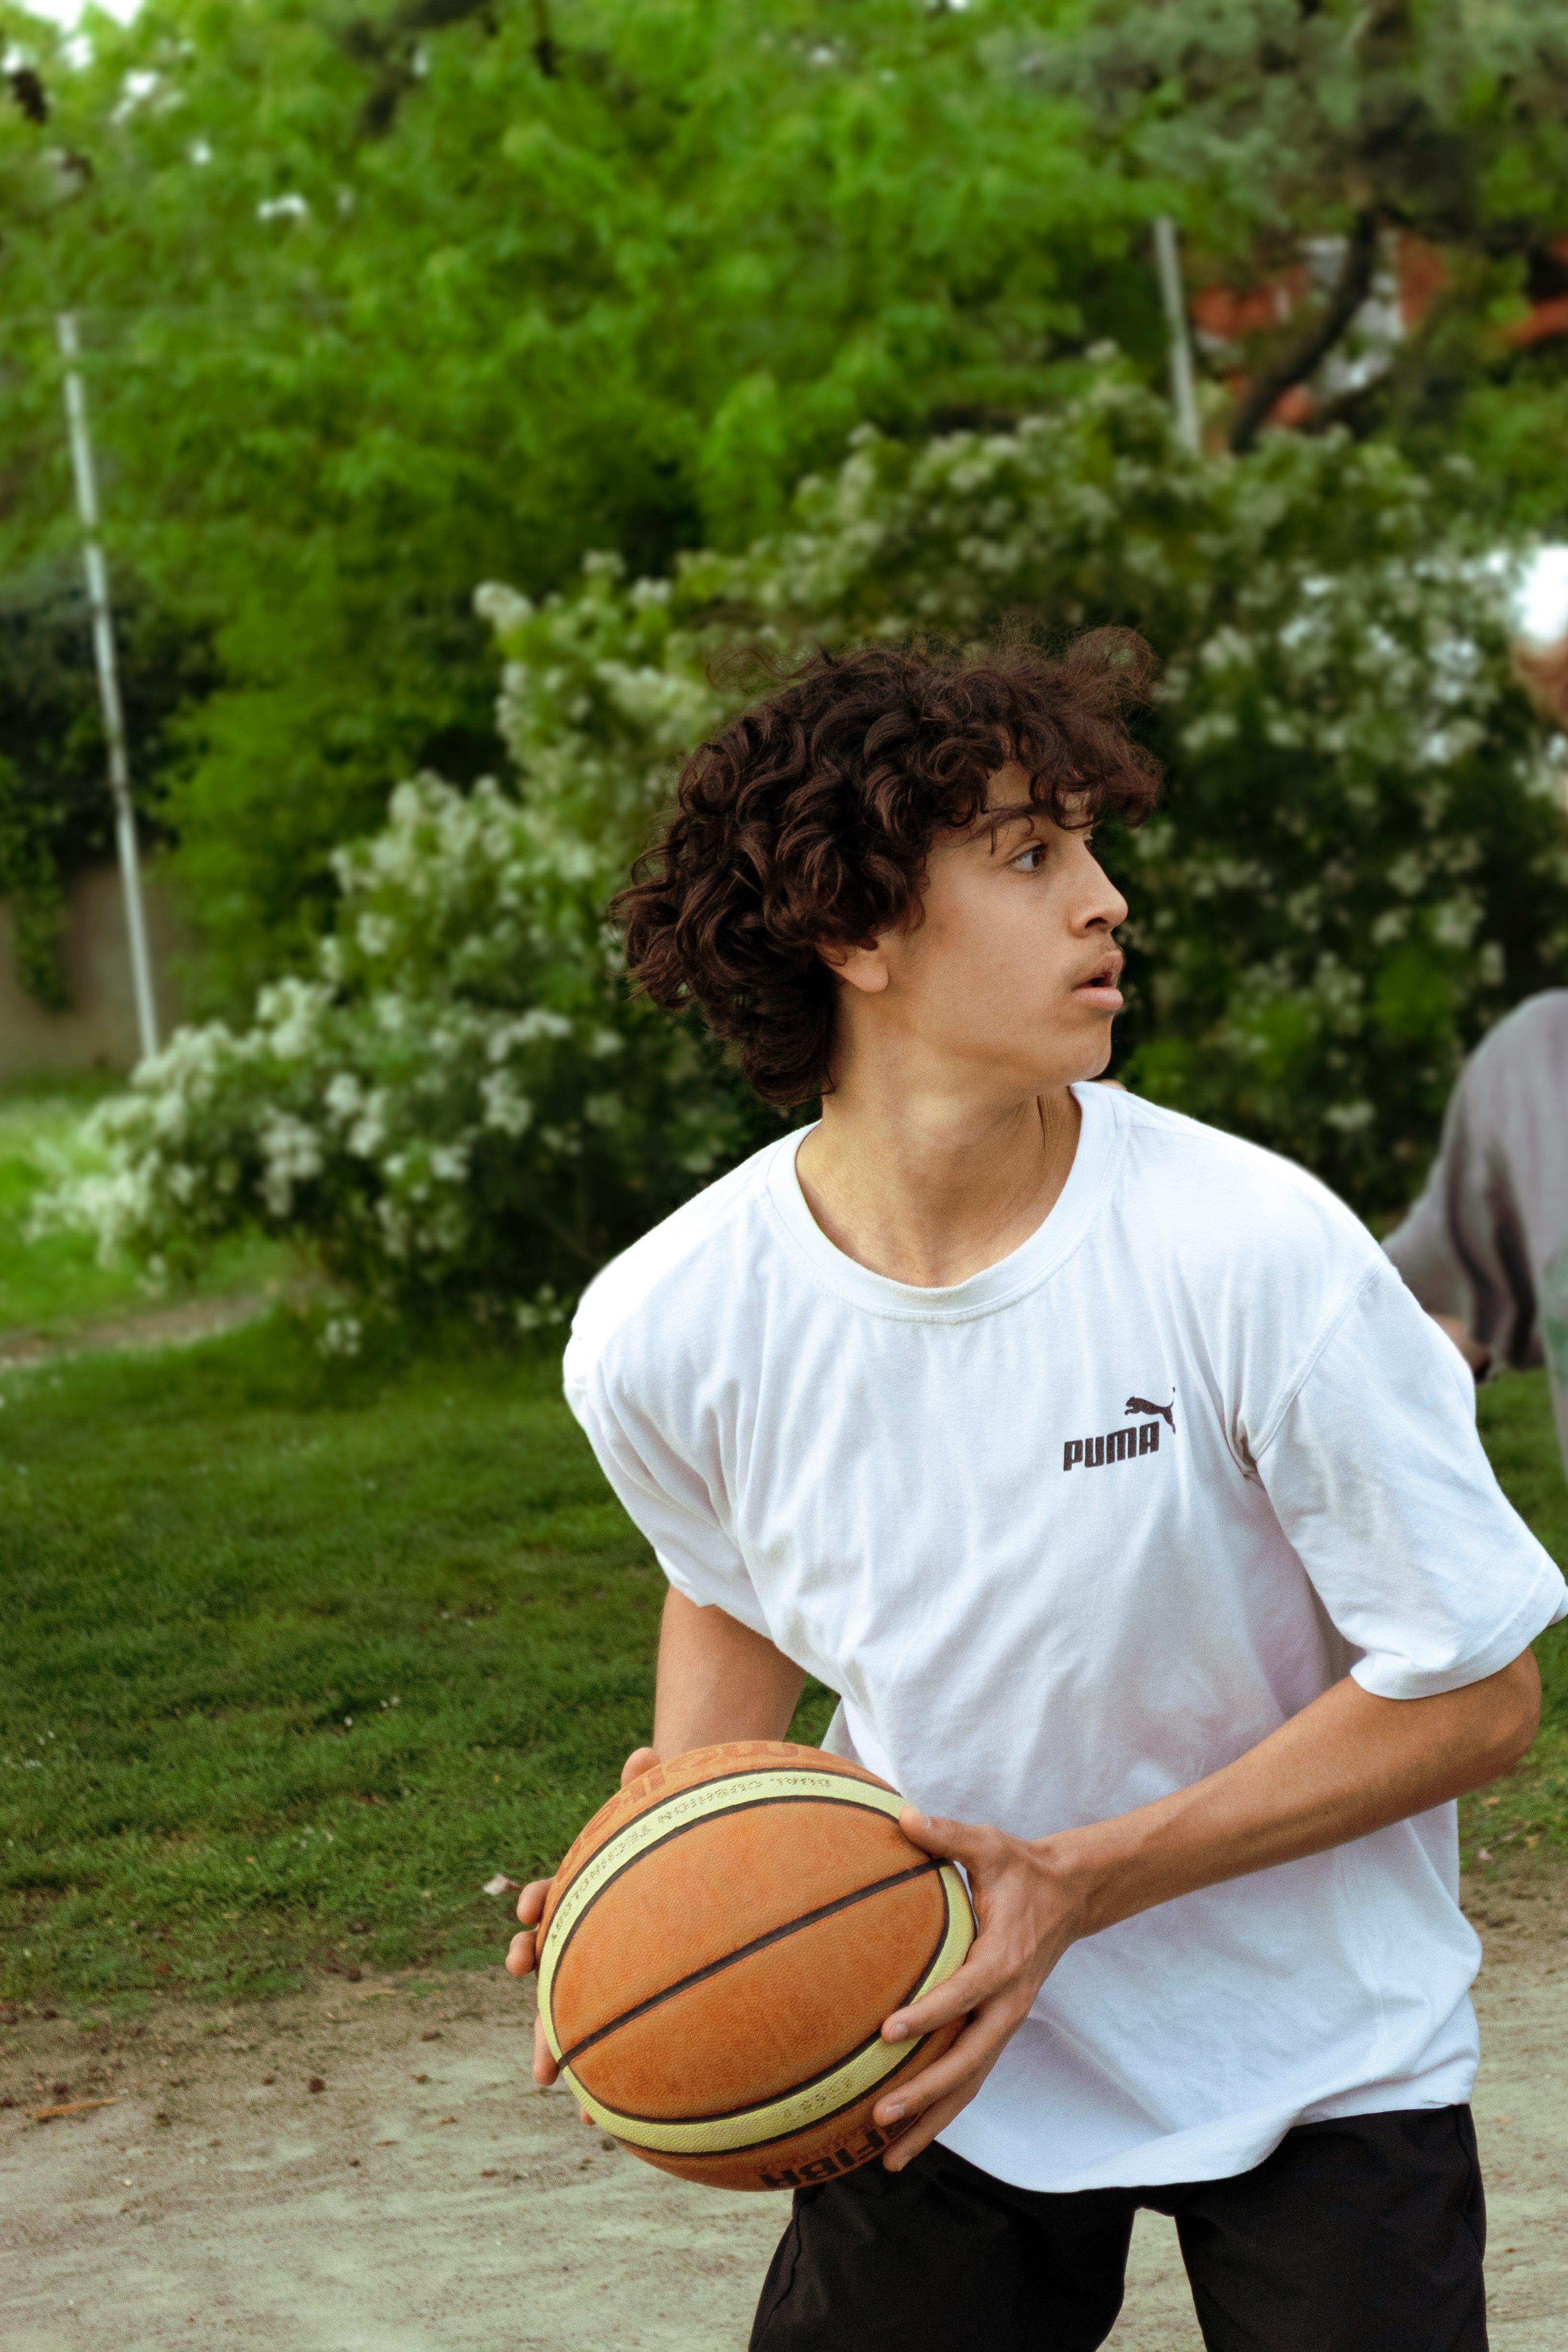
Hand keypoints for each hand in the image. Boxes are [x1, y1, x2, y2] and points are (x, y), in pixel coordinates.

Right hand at [506, 1747, 660, 2091]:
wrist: (683, 1852)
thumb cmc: (667, 1832)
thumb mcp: (657, 1809)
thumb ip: (646, 1786)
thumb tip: (648, 1750)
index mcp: (586, 1888)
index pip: (550, 1896)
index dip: (534, 1907)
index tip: (526, 1919)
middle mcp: (585, 1930)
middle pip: (552, 1965)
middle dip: (539, 2001)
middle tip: (534, 2039)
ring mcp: (602, 1962)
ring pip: (571, 2007)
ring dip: (556, 2045)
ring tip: (550, 2079)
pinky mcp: (628, 1988)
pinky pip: (614, 2030)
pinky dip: (610, 2067)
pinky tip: (602, 2113)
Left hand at [872, 1806, 1089, 2171]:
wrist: (1072, 1895)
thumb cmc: (1021, 1868)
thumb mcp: (990, 1844)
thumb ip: (948, 1835)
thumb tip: (902, 1817)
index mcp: (1005, 1958)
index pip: (965, 1994)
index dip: (930, 2013)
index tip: (889, 2033)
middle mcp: (1009, 2002)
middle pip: (969, 2061)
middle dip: (925, 2094)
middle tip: (878, 2115)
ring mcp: (1006, 2022)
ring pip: (970, 2084)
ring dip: (932, 2120)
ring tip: (888, 2158)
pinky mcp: (999, 2030)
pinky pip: (970, 2077)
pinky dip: (941, 2109)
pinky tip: (907, 2135)